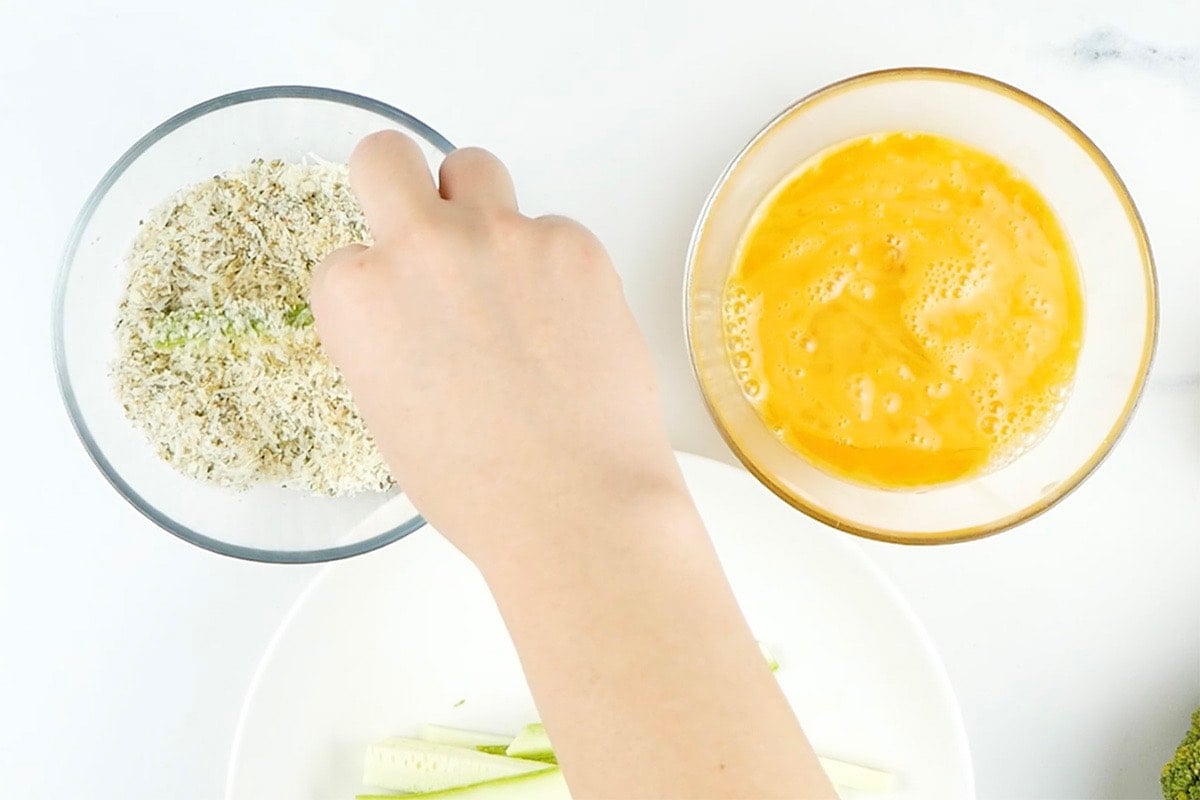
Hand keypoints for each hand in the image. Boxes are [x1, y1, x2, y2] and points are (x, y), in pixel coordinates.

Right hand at [310, 132, 682, 565]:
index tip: (404, 323)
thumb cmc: (480, 486)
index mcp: (359, 296)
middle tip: (428, 230)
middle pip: (386, 157)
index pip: (346, 260)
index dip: (377, 293)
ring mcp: (503, 237)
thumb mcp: (391, 414)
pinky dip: (554, 265)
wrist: (574, 506)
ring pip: (476, 170)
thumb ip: (388, 338)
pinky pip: (553, 228)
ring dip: (480, 209)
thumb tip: (413, 313)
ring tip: (506, 278)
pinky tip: (567, 326)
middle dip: (397, 186)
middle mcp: (422, 248)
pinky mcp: (574, 244)